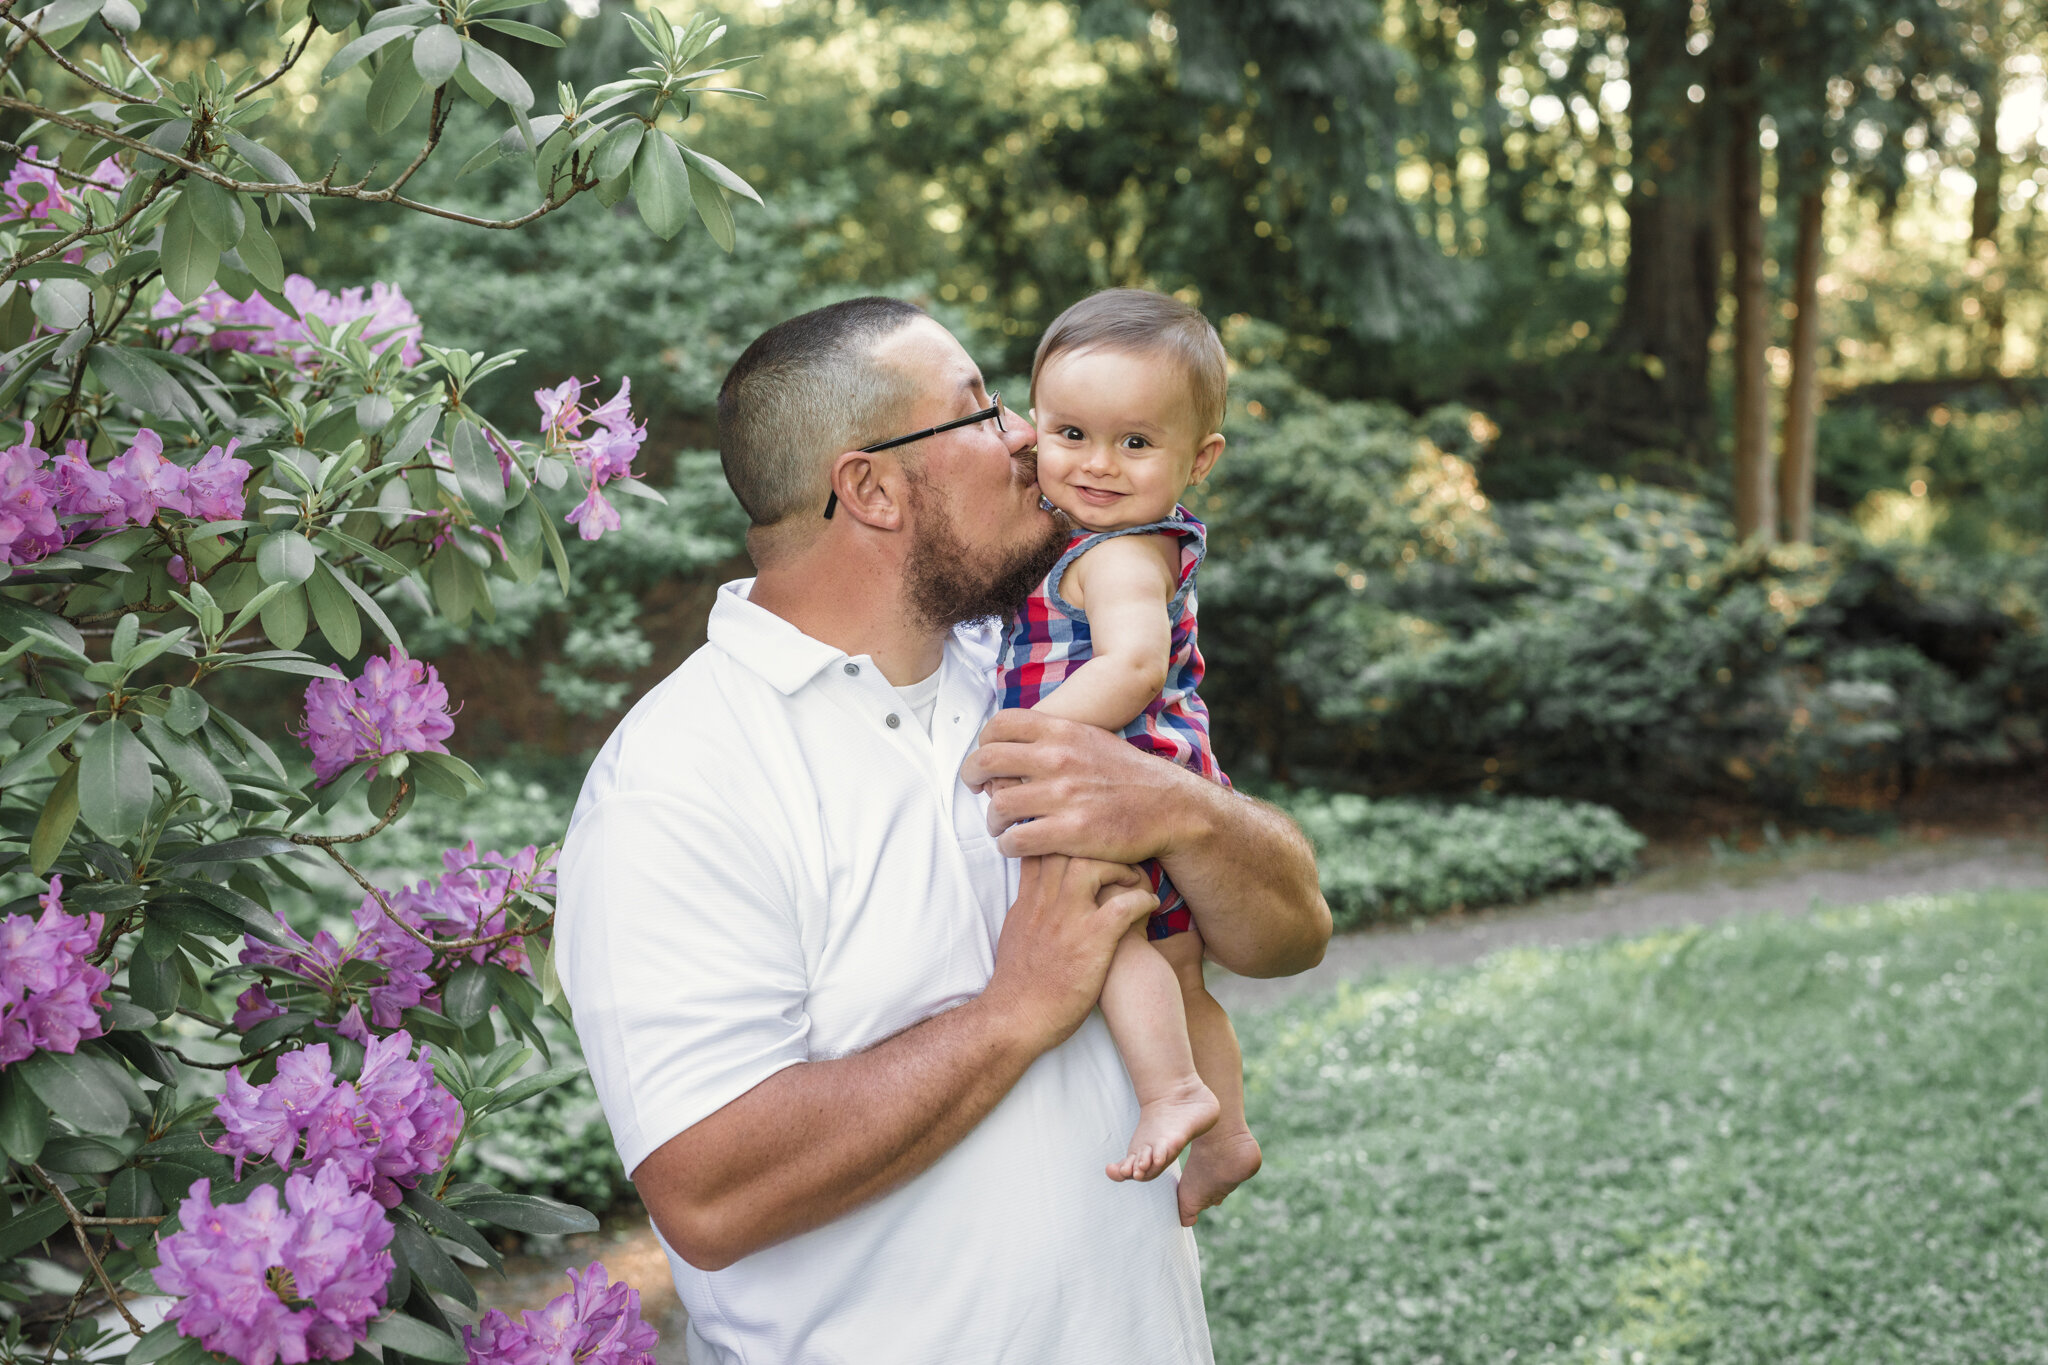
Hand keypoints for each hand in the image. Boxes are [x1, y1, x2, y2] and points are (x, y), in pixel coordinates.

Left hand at [960, 709, 1198, 862]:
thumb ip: (1052, 736)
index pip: (999, 725)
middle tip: (977, 790)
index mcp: (1061, 731)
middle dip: (973, 778)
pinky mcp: (1070, 832)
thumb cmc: (1126, 775)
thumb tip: (1013, 743)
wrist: (1169, 807)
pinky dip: (1007, 846)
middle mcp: (1058, 759)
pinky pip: (1015, 840)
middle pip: (987, 761)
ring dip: (992, 819)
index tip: (985, 760)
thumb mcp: (1090, 738)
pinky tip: (1015, 845)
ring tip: (1000, 825)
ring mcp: (1063, 796)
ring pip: (997, 805)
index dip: (983, 743)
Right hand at [981, 854, 1155, 1053]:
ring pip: (1094, 866)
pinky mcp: (1092, 941)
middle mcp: (1046, 903)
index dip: (1066, 836)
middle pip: (1067, 846)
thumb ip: (1028, 904)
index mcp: (1028, 900)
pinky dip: (1143, 899)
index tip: (1088, 842)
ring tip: (1134, 880)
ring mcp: (1069, 921)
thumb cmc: (1019, 982)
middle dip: (1096, 844)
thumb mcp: (1015, 932)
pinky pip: (1125, 905)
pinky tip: (1151, 906)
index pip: (1041, 847)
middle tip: (1117, 857)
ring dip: (1120, 867)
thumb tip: (1035, 885)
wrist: (1017, 1019)